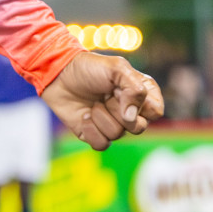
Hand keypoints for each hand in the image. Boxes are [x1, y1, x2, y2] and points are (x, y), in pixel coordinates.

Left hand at [41, 51, 164, 150]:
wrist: (57, 74)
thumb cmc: (88, 67)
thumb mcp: (116, 68)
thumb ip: (134, 89)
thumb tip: (131, 117)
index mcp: (140, 94)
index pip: (155, 112)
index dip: (139, 105)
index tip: (122, 90)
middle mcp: (129, 111)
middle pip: (138, 127)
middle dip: (117, 111)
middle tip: (104, 96)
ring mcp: (112, 123)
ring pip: (117, 135)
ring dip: (100, 117)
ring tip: (92, 102)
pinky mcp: (95, 134)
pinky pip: (101, 144)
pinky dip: (90, 129)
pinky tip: (83, 115)